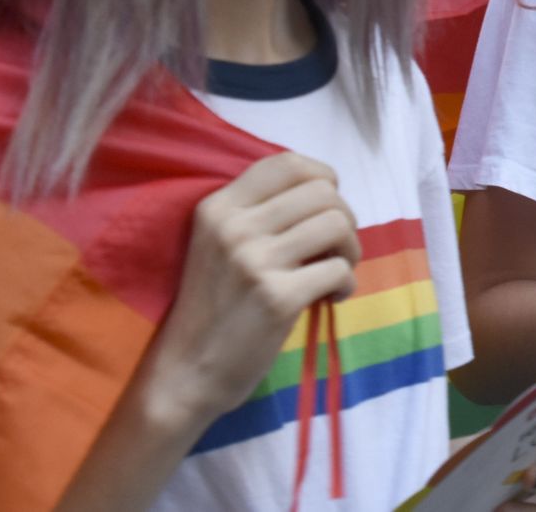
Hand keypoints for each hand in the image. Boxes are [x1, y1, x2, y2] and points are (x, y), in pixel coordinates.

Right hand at [138, 153, 359, 426]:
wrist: (185, 373)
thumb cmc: (211, 307)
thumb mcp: (218, 243)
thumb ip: (259, 213)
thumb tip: (325, 192)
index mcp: (219, 207)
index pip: (287, 163)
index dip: (322, 176)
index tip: (326, 205)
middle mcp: (235, 226)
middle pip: (323, 192)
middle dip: (344, 218)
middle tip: (335, 248)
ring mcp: (255, 261)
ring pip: (336, 224)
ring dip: (350, 249)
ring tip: (336, 270)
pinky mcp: (277, 298)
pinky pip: (338, 270)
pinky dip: (346, 284)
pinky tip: (331, 297)